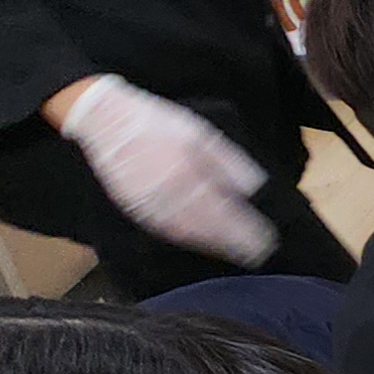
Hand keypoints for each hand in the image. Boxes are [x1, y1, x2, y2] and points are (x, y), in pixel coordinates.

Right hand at [50, 75, 276, 263]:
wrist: (106, 120)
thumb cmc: (156, 122)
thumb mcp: (198, 132)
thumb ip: (226, 160)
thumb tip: (252, 187)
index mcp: (188, 174)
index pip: (225, 211)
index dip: (247, 230)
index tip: (268, 241)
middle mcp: (169, 194)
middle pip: (209, 227)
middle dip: (235, 243)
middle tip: (258, 254)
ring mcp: (150, 203)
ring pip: (187, 233)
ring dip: (213, 246)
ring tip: (234, 252)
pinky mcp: (135, 206)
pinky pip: (165, 230)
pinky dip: (186, 239)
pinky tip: (199, 241)